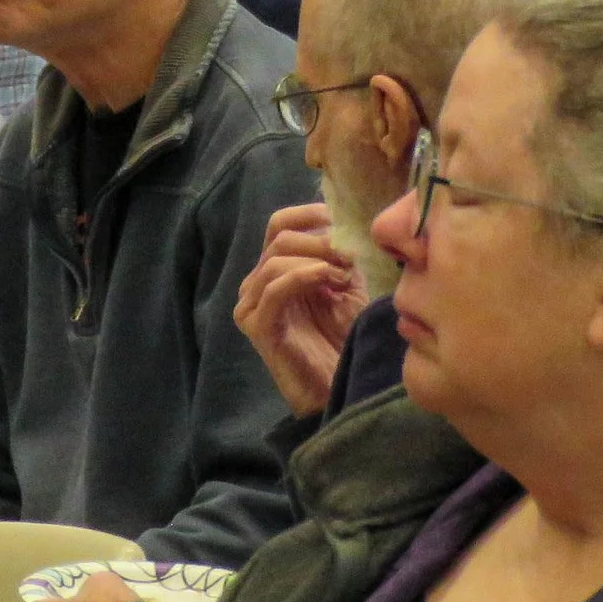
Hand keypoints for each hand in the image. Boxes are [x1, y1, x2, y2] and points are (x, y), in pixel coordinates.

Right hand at [234, 203, 366, 416]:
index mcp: (276, 270)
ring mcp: (252, 305)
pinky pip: (274, 288)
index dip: (310, 214)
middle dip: (320, 240)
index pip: (280, 224)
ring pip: (275, 258)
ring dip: (316, 259)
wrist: (340, 386)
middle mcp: (257, 283)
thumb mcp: (347, 285)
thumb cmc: (344, 339)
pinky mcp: (257, 326)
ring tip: (344, 275)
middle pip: (280, 237)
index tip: (343, 220)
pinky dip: (302, 275)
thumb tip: (345, 221)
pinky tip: (327, 278)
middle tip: (350, 256)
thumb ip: (340, 255)